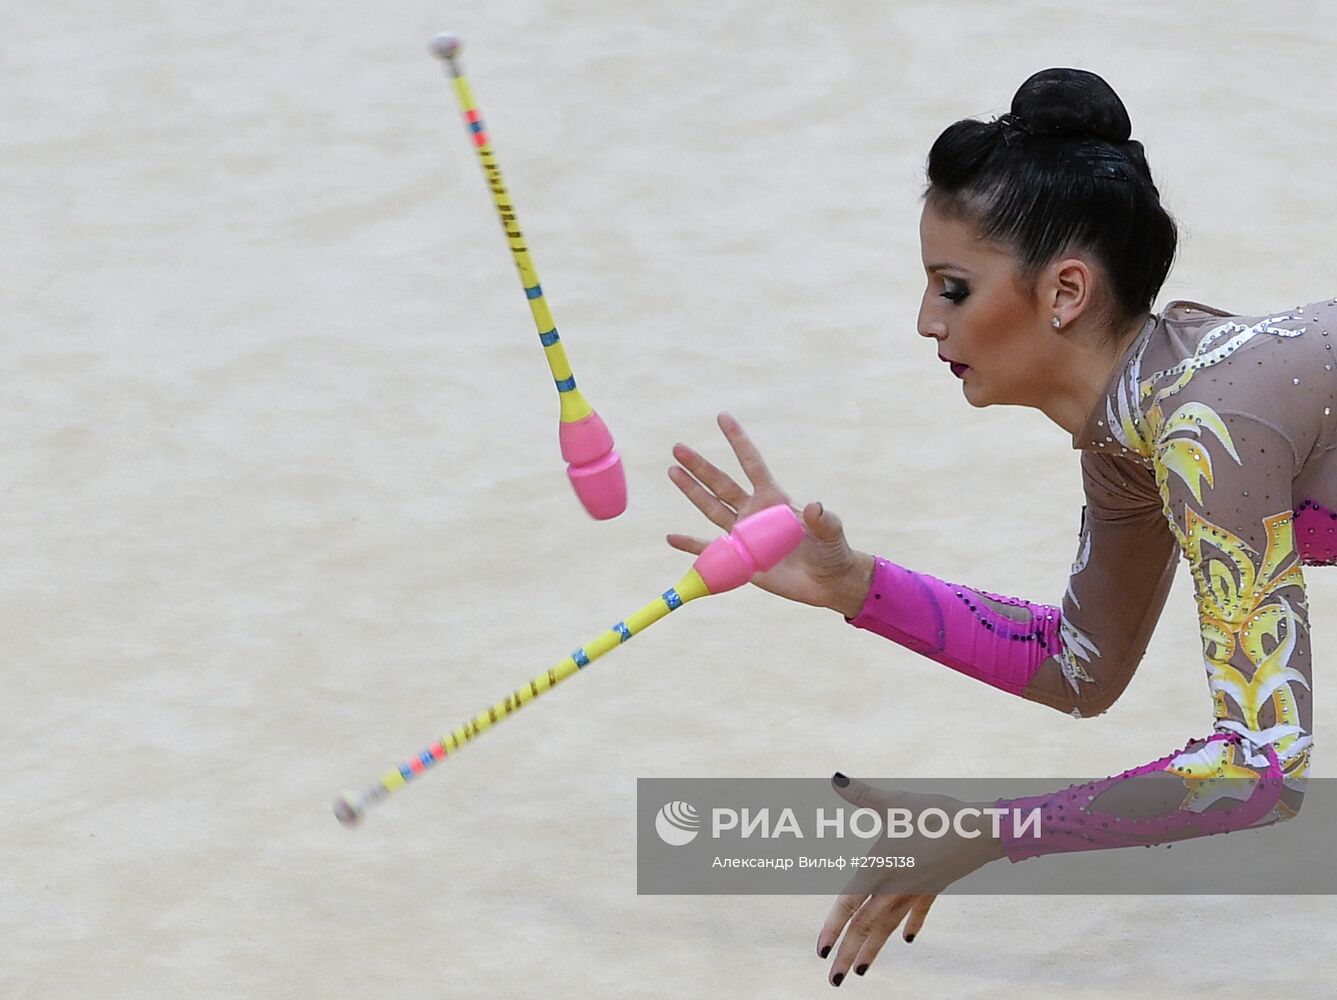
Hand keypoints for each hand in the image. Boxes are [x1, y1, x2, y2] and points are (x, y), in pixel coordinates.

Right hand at [667, 412, 873, 615]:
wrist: (826, 581)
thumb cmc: (832, 551)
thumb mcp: (831, 533)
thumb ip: (823, 520)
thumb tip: (815, 506)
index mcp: (773, 499)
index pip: (751, 464)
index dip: (738, 441)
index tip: (722, 417)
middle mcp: (753, 512)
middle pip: (721, 484)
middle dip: (700, 466)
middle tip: (678, 448)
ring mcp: (743, 535)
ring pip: (711, 508)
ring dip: (691, 491)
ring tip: (672, 471)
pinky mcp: (738, 560)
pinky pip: (709, 551)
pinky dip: (690, 545)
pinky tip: (671, 538)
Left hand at [815, 776, 1003, 984]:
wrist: (982, 831)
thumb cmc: (937, 814)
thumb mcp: (896, 802)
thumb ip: (863, 794)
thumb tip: (835, 778)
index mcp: (881, 868)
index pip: (850, 904)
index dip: (833, 928)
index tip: (821, 952)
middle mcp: (896, 886)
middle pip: (867, 926)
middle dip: (848, 953)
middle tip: (833, 981)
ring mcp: (916, 889)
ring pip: (889, 925)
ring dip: (873, 948)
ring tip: (860, 970)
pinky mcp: (934, 886)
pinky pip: (918, 910)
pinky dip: (912, 923)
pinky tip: (909, 939)